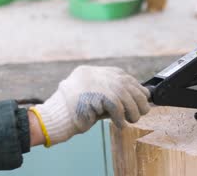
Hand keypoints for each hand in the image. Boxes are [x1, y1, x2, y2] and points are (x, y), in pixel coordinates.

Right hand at [31, 65, 149, 145]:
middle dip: (138, 98)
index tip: (142, 96)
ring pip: (124, 94)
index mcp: (91, 72)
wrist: (54, 119)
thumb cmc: (73, 113)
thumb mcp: (93, 98)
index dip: (134, 86)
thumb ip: (109, 94)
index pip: (120, 74)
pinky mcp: (95, 94)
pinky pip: (117, 107)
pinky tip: (120, 125)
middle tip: (143, 110)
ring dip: (132, 110)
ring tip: (132, 119)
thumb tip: (136, 99)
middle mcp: (93, 74)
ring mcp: (93, 82)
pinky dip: (121, 118)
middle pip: (125, 83)